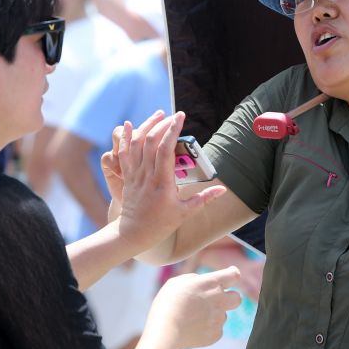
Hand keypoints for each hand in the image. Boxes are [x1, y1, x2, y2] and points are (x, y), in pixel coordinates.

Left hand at [107, 111, 225, 251]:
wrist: (133, 233)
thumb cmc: (160, 225)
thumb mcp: (185, 212)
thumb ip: (204, 198)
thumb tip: (223, 189)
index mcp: (162, 182)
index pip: (166, 149)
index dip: (173, 130)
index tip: (181, 116)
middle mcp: (147, 175)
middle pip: (152, 142)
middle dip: (163, 124)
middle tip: (174, 115)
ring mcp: (135, 174)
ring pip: (137, 143)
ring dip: (147, 126)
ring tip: (158, 115)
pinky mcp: (128, 176)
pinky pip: (124, 152)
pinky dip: (126, 137)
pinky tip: (129, 124)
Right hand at [148, 266, 242, 348]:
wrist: (165, 331)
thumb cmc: (168, 304)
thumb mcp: (177, 282)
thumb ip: (194, 279)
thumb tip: (201, 282)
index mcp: (211, 283)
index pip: (233, 275)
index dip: (232, 274)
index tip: (229, 276)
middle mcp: (219, 300)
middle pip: (237, 298)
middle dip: (230, 298)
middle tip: (216, 300)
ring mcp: (219, 319)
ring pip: (222, 315)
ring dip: (213, 315)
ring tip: (192, 318)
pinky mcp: (216, 335)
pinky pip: (216, 330)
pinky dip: (207, 329)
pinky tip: (193, 328)